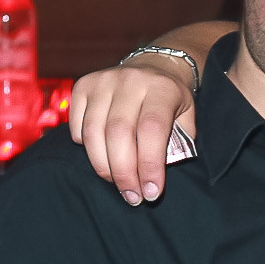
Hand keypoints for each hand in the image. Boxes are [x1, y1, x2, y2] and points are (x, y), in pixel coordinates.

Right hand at [69, 53, 196, 205]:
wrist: (153, 66)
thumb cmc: (171, 102)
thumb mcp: (187, 118)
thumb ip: (178, 144)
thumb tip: (156, 177)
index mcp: (161, 88)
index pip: (152, 130)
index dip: (150, 165)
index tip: (151, 192)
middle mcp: (130, 80)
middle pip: (119, 133)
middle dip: (124, 173)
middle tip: (132, 197)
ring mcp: (103, 81)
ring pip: (93, 133)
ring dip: (104, 168)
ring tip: (118, 184)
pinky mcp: (82, 86)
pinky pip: (77, 127)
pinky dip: (87, 149)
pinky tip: (103, 157)